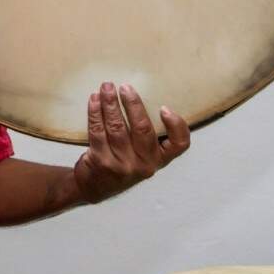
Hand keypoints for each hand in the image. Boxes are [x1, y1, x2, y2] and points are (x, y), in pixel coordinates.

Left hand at [74, 81, 189, 203]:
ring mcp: (122, 165)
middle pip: (142, 129)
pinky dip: (95, 112)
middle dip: (133, 104)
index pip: (179, 144)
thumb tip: (139, 96)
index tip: (164, 108)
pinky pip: (97, 131)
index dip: (176, 125)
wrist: (94, 186)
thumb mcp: (141, 154)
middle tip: (125, 87)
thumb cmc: (122, 161)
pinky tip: (94, 100)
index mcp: (159, 159)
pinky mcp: (101, 162)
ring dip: (110, 103)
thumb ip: (147, 134)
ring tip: (106, 87)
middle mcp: (144, 165)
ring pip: (116, 127)